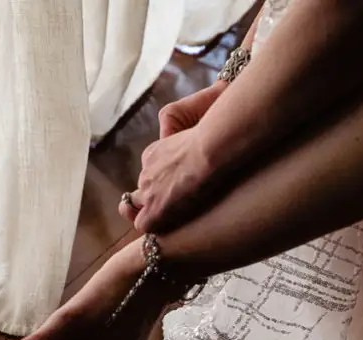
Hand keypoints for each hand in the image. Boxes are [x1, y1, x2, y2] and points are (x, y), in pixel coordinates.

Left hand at [118, 81, 226, 230]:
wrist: (212, 147)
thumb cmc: (215, 127)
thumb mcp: (208, 105)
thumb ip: (210, 102)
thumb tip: (223, 87)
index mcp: (156, 151)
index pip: (152, 170)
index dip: (163, 180)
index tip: (179, 185)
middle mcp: (147, 170)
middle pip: (144, 189)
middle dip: (156, 198)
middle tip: (177, 205)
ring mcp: (149, 190)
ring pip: (139, 207)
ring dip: (153, 213)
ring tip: (170, 220)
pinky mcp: (156, 208)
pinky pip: (144, 225)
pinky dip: (154, 227)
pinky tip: (169, 230)